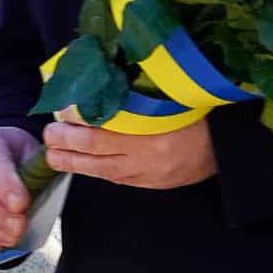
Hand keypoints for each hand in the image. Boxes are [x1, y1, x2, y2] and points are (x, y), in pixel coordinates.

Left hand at [45, 111, 217, 190]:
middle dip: (65, 144)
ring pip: (100, 171)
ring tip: (53, 155)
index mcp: (151, 128)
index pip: (101, 128)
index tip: (61, 112)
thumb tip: (97, 88)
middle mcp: (147, 154)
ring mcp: (147, 173)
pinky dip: (94, 171)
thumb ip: (133, 99)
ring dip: (73, 163)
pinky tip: (80, 164)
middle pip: (94, 151)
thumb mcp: (166, 100)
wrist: (224, 146)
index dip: (76, 122)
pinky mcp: (149, 184)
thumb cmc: (195, 114)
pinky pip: (115, 179)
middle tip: (48, 135)